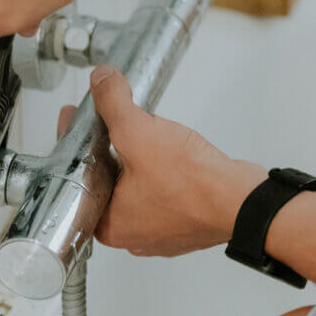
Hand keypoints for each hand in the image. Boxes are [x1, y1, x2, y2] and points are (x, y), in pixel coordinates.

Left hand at [57, 67, 266, 256]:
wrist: (242, 202)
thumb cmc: (193, 185)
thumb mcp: (140, 133)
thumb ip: (114, 104)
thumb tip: (101, 80)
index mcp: (109, 224)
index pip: (77, 177)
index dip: (73, 142)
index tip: (73, 120)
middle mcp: (133, 234)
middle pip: (105, 183)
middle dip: (104, 150)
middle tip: (102, 122)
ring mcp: (162, 231)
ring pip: (135, 189)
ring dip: (134, 160)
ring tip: (136, 133)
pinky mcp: (186, 222)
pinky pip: (163, 193)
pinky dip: (160, 172)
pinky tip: (166, 153)